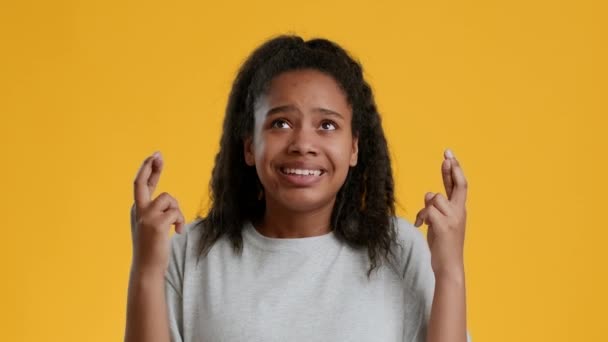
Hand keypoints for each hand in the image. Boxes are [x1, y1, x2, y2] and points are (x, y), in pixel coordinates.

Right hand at [130, 151, 184, 275]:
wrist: (147, 268)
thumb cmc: (153, 248)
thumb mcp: (152, 226)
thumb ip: (156, 211)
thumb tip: (167, 201)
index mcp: (137, 209)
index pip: (142, 184)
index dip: (148, 169)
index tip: (155, 156)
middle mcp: (138, 210)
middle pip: (141, 182)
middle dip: (150, 166)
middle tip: (158, 154)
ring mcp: (145, 216)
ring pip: (169, 199)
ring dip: (177, 211)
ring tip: (175, 226)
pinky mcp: (156, 223)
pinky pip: (176, 212)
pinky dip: (180, 222)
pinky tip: (176, 232)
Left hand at [414, 149, 467, 275]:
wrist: (449, 266)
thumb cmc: (443, 245)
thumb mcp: (440, 224)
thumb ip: (437, 209)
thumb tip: (429, 196)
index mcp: (459, 210)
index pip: (458, 186)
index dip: (454, 170)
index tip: (449, 156)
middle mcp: (460, 212)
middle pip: (458, 184)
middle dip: (452, 168)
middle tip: (447, 154)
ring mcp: (454, 218)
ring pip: (434, 198)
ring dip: (425, 207)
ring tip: (423, 221)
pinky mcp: (445, 225)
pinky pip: (428, 210)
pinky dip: (421, 217)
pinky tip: (420, 226)